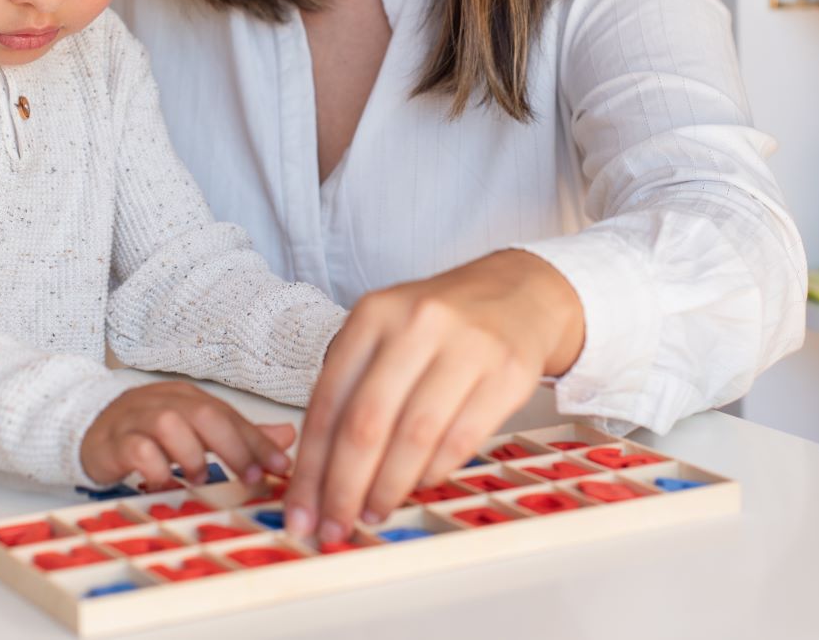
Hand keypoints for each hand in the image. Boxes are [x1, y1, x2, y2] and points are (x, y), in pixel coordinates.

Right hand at [80, 380, 295, 486]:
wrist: (90, 428)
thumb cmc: (148, 432)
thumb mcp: (197, 431)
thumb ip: (239, 434)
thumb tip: (287, 436)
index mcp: (188, 398)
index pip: (229, 414)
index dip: (257, 440)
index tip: (280, 467)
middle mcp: (165, 402)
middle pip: (203, 413)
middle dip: (233, 446)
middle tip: (250, 476)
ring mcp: (136, 419)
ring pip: (169, 424)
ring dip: (191, 455)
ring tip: (199, 478)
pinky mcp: (113, 441)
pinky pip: (136, 449)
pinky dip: (155, 468)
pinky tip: (163, 482)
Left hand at [283, 249, 584, 544]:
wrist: (518, 293)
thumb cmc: (439, 325)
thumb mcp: (386, 332)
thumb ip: (352, 388)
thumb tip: (317, 473)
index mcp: (375, 313)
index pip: (329, 400)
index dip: (311, 465)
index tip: (301, 508)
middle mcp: (417, 324)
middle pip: (367, 423)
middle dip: (344, 487)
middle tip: (333, 525)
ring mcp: (467, 348)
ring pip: (414, 438)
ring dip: (388, 488)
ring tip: (373, 512)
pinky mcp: (508, 374)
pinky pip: (461, 440)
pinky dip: (432, 473)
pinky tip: (417, 485)